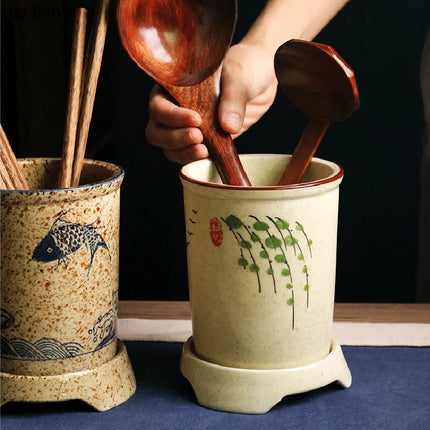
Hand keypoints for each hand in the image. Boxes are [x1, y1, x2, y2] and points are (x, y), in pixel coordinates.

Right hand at [145, 42, 277, 163]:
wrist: (262, 79)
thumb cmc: (244, 67)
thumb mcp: (239, 76)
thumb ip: (233, 98)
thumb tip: (228, 127)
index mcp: (172, 86)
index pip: (158, 106)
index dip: (172, 116)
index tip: (196, 119)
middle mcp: (174, 107)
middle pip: (156, 131)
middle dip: (174, 139)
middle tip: (198, 137)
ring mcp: (186, 127)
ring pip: (168, 148)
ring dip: (183, 153)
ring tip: (204, 150)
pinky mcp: (202, 142)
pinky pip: (188, 156)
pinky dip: (195, 160)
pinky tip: (209, 156)